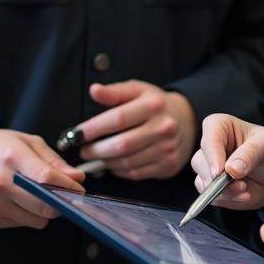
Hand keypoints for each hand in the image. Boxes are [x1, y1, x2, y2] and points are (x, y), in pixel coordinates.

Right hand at [0, 128, 84, 228]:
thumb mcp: (28, 142)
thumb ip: (54, 162)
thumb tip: (77, 179)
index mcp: (12, 157)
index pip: (47, 179)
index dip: (69, 186)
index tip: (79, 188)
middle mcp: (0, 183)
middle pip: (44, 205)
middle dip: (62, 202)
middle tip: (66, 195)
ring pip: (37, 220)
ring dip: (45, 210)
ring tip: (39, 194)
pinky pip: (22, 224)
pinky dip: (29, 215)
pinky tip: (21, 200)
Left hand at [76, 80, 197, 179]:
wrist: (186, 120)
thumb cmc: (155, 104)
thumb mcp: (137, 90)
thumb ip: (114, 92)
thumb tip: (94, 90)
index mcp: (153, 105)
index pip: (117, 119)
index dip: (93, 128)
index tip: (76, 134)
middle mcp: (163, 127)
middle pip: (121, 145)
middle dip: (96, 150)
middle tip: (83, 150)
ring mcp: (167, 148)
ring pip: (127, 162)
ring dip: (106, 162)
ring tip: (96, 156)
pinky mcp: (168, 165)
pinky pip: (136, 173)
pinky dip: (119, 171)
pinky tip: (113, 164)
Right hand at [192, 113, 263, 208]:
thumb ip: (251, 153)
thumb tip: (231, 169)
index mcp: (219, 126)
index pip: (208, 138)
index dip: (212, 155)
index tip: (220, 171)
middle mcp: (210, 146)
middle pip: (200, 163)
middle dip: (218, 179)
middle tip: (240, 184)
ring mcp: (209, 168)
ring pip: (202, 182)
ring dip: (224, 192)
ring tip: (245, 189)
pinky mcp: (212, 188)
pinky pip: (212, 197)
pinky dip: (228, 199)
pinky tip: (243, 195)